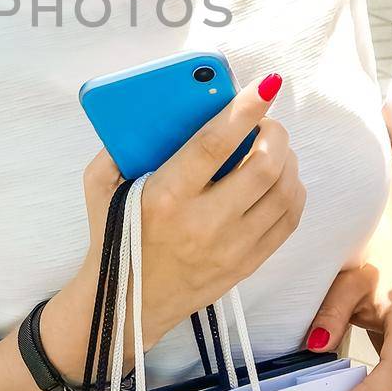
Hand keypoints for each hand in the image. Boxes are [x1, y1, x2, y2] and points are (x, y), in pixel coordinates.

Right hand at [81, 74, 303, 348]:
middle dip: (274, 133)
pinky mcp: (246, 264)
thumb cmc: (114, 238)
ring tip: (275, 147)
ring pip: (283, 192)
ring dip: (288, 160)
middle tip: (267, 121)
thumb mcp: (99, 188)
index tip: (264, 87)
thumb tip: (149, 112)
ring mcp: (230, 247)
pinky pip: (288, 221)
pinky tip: (282, 178)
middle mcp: (203, 223)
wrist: (128, 303)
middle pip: (262, 166)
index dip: (244, 110)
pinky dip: (293, 191)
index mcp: (165, 197)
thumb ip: (115, 148)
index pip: (214, 144)